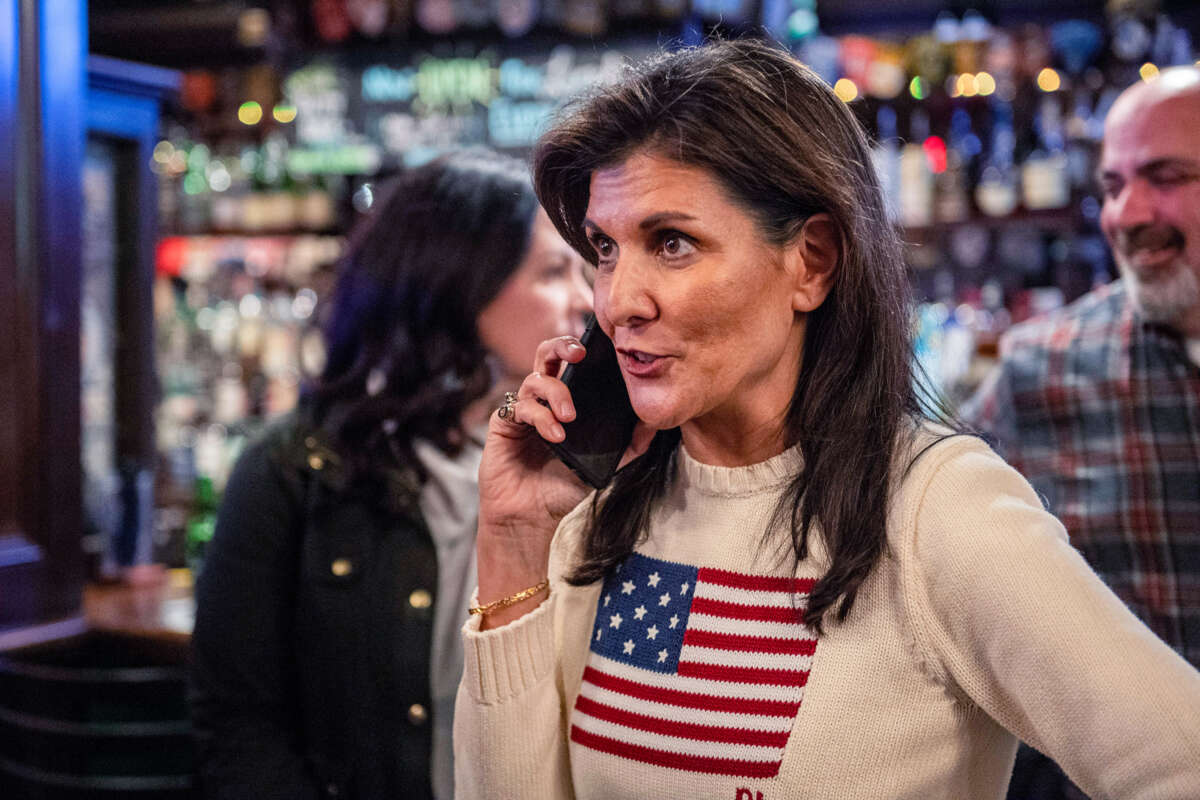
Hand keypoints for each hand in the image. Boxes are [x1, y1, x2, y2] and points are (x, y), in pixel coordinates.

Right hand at [475, 335, 650, 627]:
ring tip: (570, 418)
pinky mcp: (503, 424)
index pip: (572, 365)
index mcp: (564, 402)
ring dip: (556, 394)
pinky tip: (556, 435)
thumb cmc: (562, 489)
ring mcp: (521, 409)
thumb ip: (629, 447)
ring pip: (535, 379)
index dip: (583, 348)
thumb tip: (654, 423)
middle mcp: (541, 400)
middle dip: (562, 347)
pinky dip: (540, 417)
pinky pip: (520, 407)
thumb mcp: (604, 467)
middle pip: (547, 355)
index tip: (603, 345)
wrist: (530, 517)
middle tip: (580, 355)